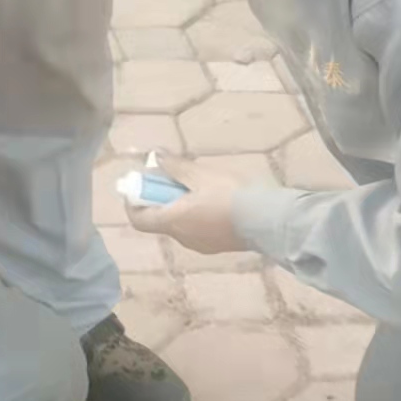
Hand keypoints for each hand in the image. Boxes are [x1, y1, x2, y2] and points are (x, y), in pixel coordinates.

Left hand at [124, 158, 250, 256]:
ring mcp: (201, 245)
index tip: (137, 187)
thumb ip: (175, 166)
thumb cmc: (230, 195)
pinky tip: (211, 199)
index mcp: (173, 222)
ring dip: (179, 206)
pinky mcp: (218, 245)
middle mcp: (183, 238)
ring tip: (193, 185)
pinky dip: (194, 214)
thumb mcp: (200, 174)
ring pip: (180, 224)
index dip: (133, 204)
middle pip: (160, 220)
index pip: (139, 220)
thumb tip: (154, 155)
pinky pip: (197, 229)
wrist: (267, 220)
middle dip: (160, 198)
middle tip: (169, 178)